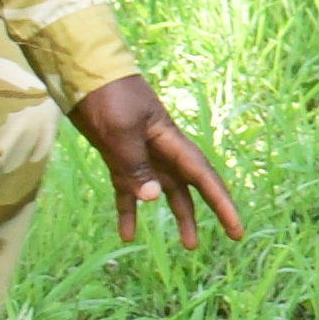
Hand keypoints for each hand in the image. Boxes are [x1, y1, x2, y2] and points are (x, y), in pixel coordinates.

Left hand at [70, 77, 245, 244]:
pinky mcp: (118, 157)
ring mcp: (140, 154)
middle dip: (208, 212)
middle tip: (227, 238)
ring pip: (163, 192)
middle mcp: (161, 151)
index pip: (203, 178)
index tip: (235, 230)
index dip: (222, 205)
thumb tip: (153, 200)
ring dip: (176, 216)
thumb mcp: (121, 130)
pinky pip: (128, 190)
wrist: (82, 73)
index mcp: (170, 141)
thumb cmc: (108, 96)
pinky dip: (129, 211)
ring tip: (187, 245)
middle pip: (190, 187)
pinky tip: (127, 234)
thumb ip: (135, 165)